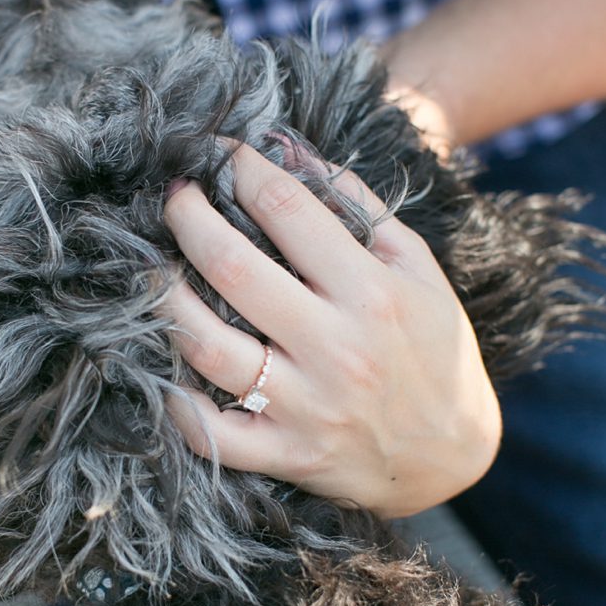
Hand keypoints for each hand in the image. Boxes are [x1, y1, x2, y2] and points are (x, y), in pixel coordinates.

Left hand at [162, 141, 501, 517]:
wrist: (454, 453)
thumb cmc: (434, 348)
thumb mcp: (418, 268)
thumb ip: (359, 207)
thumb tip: (289, 151)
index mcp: (373, 293)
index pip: (289, 210)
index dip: (243, 170)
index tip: (222, 154)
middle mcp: (337, 348)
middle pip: (232, 268)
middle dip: (188, 217)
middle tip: (175, 196)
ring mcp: (307, 406)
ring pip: (205, 345)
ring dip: (163, 296)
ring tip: (152, 267)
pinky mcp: (288, 453)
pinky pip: (209, 431)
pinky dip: (173, 399)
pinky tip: (160, 359)